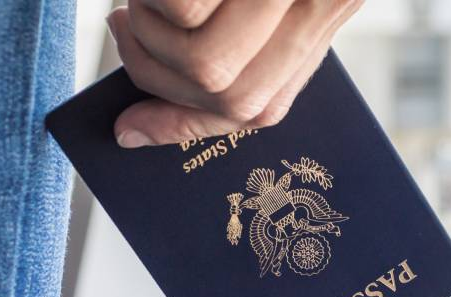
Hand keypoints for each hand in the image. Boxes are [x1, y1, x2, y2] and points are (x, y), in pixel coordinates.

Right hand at [106, 0, 362, 147]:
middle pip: (229, 96)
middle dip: (156, 73)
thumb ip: (237, 26)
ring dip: (147, 32)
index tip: (131, 128)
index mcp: (327, 7)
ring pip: (206, 66)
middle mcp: (322, 3)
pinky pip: (187, 11)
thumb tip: (149, 111)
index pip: (260, 105)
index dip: (187, 124)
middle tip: (123, 27)